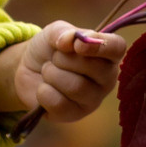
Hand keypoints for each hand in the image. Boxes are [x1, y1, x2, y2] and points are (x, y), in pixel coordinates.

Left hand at [0, 22, 127, 128]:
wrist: (27, 69)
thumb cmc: (49, 49)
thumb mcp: (54, 33)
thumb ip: (64, 31)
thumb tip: (71, 40)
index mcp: (107, 54)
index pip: (117, 47)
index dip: (100, 45)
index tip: (78, 45)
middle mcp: (106, 78)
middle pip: (96, 69)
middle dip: (65, 59)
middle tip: (54, 58)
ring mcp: (92, 100)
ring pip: (76, 87)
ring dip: (52, 75)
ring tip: (47, 72)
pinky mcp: (74, 115)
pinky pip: (59, 104)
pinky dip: (44, 92)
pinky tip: (44, 88)